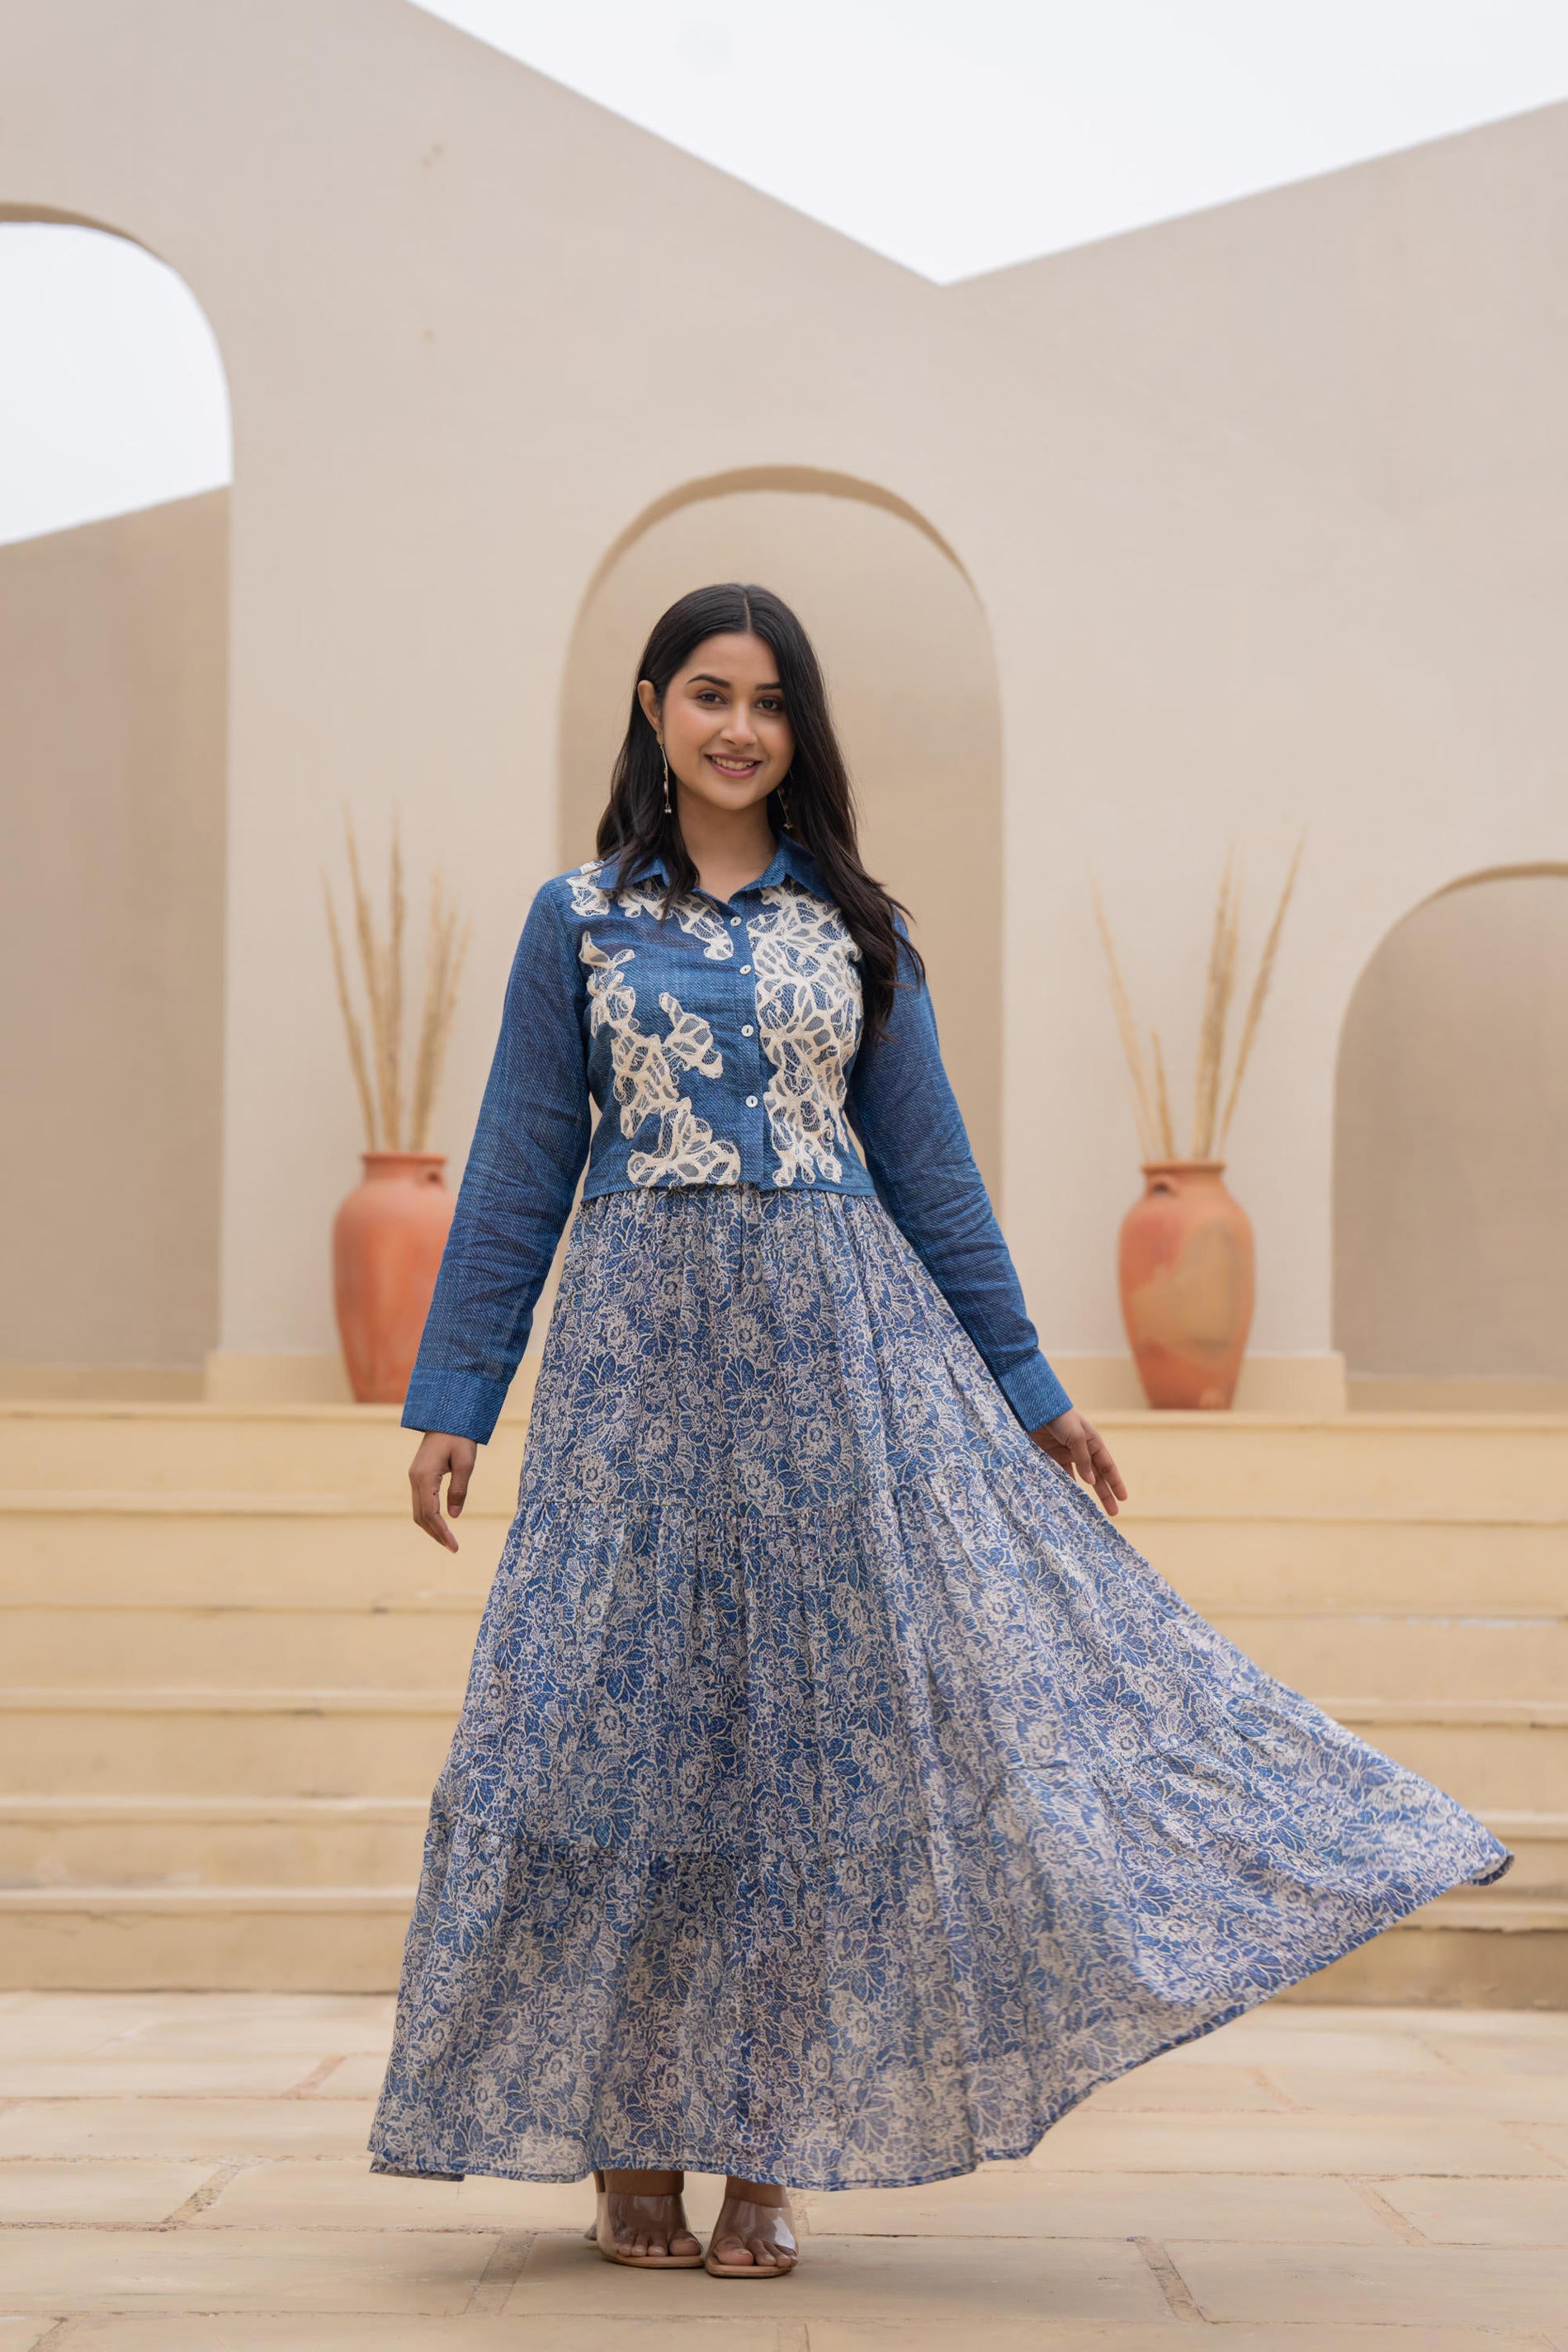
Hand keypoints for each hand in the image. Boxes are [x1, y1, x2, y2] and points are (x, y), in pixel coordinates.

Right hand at [409, 1430, 476, 1551]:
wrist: (447, 1416)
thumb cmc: (459, 1437)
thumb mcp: (465, 1462)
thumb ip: (459, 1489)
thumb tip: (454, 1516)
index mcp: (425, 1476)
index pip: (431, 1513)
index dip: (442, 1532)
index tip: (454, 1546)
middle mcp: (415, 1479)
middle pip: (421, 1516)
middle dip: (436, 1534)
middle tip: (453, 1548)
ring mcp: (414, 1477)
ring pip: (418, 1511)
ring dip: (431, 1527)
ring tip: (447, 1540)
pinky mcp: (418, 1475)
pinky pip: (420, 1502)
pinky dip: (429, 1516)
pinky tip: (440, 1523)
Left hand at [1030, 1408, 1127, 1516]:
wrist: (1035, 1407)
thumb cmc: (1060, 1417)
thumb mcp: (1076, 1437)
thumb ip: (1083, 1459)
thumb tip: (1091, 1482)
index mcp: (1093, 1442)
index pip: (1107, 1466)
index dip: (1116, 1482)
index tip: (1123, 1498)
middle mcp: (1081, 1450)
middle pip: (1096, 1476)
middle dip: (1105, 1494)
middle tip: (1113, 1513)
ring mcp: (1065, 1454)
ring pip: (1078, 1478)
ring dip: (1083, 1494)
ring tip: (1089, 1512)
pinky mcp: (1050, 1456)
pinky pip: (1059, 1475)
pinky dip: (1063, 1486)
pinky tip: (1066, 1498)